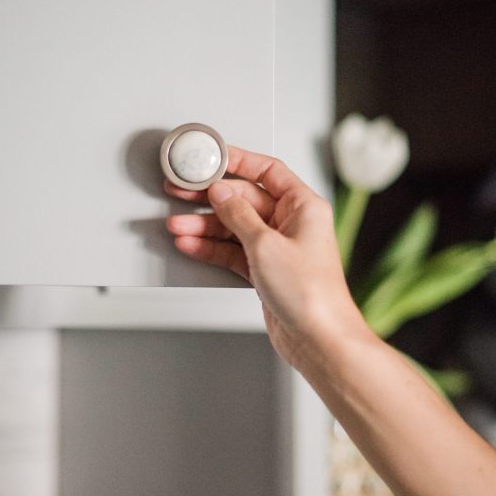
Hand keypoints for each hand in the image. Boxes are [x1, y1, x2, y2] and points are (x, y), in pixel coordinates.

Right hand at [165, 146, 363, 367]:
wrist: (318, 339)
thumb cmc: (311, 293)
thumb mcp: (265, 244)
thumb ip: (239, 214)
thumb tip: (221, 192)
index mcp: (304, 206)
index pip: (267, 171)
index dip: (238, 161)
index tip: (210, 157)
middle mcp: (292, 224)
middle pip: (245, 199)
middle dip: (211, 199)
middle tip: (181, 191)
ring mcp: (278, 248)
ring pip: (234, 228)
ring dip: (205, 227)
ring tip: (177, 225)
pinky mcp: (266, 270)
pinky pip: (233, 251)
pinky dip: (211, 249)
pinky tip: (191, 244)